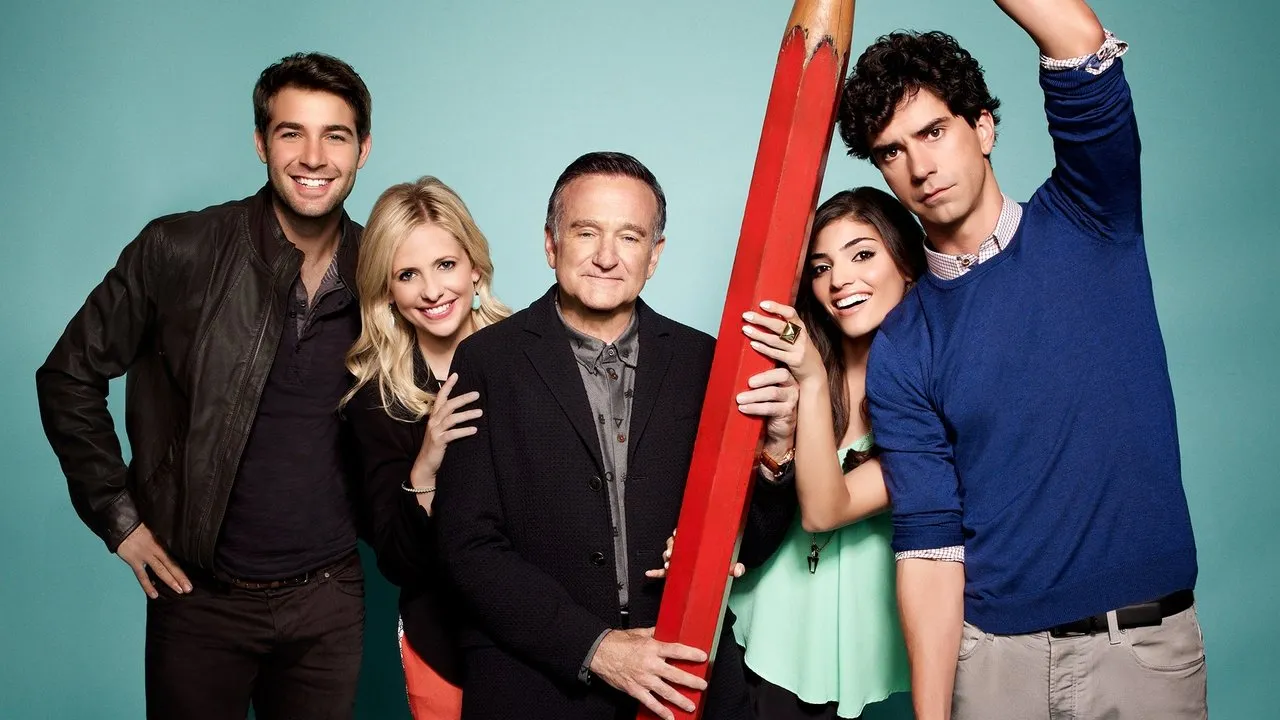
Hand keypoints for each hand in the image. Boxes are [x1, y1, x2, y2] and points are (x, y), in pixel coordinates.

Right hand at [116, 523, 190, 598]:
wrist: (122, 525)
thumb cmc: (137, 529)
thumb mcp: (153, 535)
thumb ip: (159, 546)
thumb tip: (168, 556)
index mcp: (161, 545)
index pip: (174, 560)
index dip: (182, 571)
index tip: (189, 581)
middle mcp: (155, 550)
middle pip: (171, 566)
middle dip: (180, 578)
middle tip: (189, 589)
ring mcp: (145, 555)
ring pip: (160, 570)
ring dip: (170, 581)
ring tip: (179, 591)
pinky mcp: (134, 560)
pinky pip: (142, 575)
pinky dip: (147, 586)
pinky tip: (154, 595)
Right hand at [412, 373, 481, 483]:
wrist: (425, 464)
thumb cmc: (435, 446)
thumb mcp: (439, 429)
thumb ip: (447, 419)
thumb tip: (461, 409)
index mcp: (434, 416)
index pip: (440, 397)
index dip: (447, 386)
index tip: (455, 375)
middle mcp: (433, 421)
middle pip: (448, 405)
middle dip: (463, 399)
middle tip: (477, 395)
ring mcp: (435, 431)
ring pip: (452, 418)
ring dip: (467, 414)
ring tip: (480, 413)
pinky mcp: (439, 442)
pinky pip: (453, 434)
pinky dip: (464, 431)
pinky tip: (474, 430)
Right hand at [588, 627, 708, 719]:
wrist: (599, 652)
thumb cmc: (617, 642)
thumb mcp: (638, 633)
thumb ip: (654, 633)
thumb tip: (664, 630)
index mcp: (652, 648)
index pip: (677, 651)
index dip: (691, 654)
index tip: (702, 657)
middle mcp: (650, 665)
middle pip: (676, 675)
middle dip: (691, 681)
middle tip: (702, 685)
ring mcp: (643, 679)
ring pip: (666, 691)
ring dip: (680, 700)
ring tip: (690, 705)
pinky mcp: (635, 690)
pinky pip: (650, 703)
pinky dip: (660, 711)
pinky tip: (669, 716)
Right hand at [645, 529, 744, 578]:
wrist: (714, 564)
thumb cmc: (718, 559)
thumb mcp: (727, 563)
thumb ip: (734, 567)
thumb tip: (740, 570)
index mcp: (695, 542)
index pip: (684, 535)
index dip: (678, 534)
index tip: (676, 534)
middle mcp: (684, 548)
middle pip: (672, 544)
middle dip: (670, 548)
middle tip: (671, 554)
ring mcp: (679, 559)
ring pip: (667, 555)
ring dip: (665, 559)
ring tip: (667, 565)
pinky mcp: (675, 571)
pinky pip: (662, 571)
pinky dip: (655, 572)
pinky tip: (649, 574)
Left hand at [735, 366, 797, 451]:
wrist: (778, 429)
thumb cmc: (768, 406)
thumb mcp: (764, 392)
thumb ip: (757, 383)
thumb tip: (736, 374)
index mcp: (786, 377)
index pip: (779, 368)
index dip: (768, 364)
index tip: (754, 366)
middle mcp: (792, 386)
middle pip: (781, 376)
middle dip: (763, 378)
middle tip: (748, 383)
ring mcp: (792, 399)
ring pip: (773, 393)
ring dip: (754, 395)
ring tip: (740, 399)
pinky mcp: (788, 412)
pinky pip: (770, 408)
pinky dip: (755, 408)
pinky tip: (744, 408)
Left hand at [742, 300, 824, 385]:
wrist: (814, 371)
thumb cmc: (801, 350)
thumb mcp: (798, 335)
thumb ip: (787, 326)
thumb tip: (767, 313)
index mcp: (801, 327)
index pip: (790, 313)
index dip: (776, 307)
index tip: (762, 304)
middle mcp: (801, 337)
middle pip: (779, 326)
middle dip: (761, 320)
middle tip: (746, 315)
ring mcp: (798, 349)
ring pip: (775, 340)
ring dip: (758, 334)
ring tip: (745, 329)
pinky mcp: (794, 361)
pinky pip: (776, 354)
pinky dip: (763, 348)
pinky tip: (753, 344)